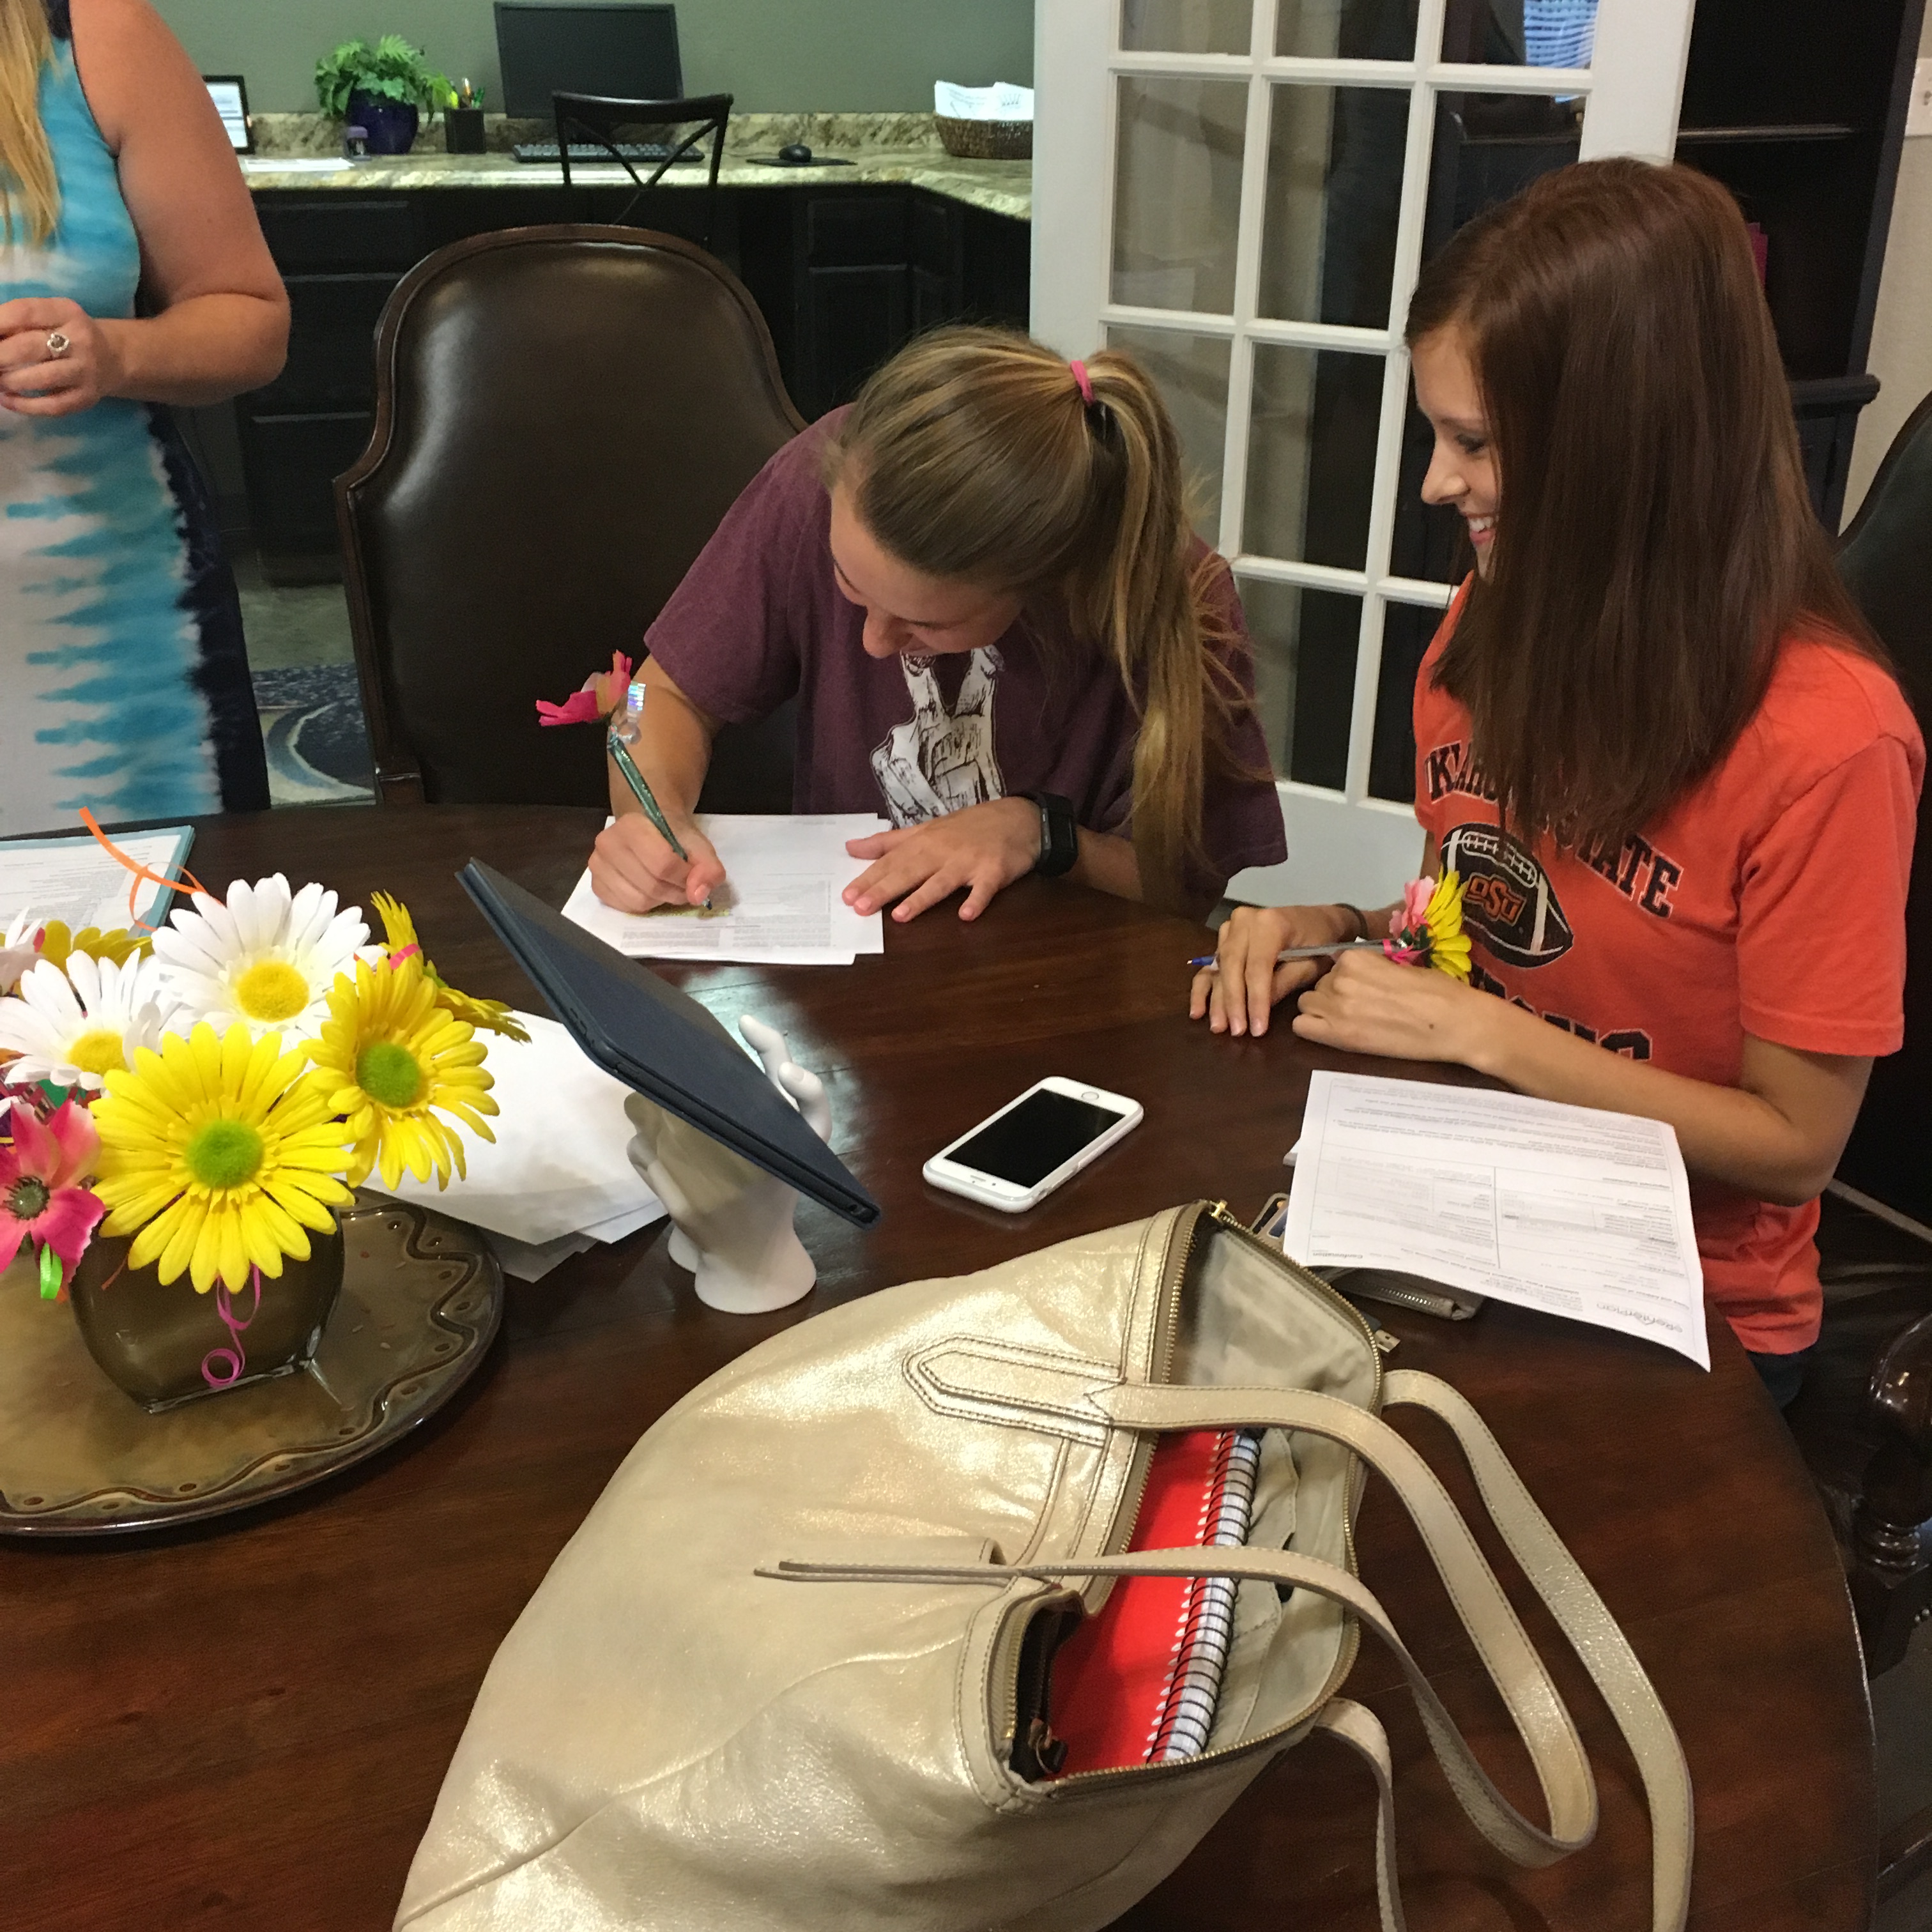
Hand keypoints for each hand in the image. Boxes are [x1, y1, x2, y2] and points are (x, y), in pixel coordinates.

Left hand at [0, 300, 121, 415]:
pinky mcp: (87, 397)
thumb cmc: (67, 334)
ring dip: (9, 381)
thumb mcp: (50, 317)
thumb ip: (19, 322)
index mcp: (66, 312)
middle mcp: (80, 340)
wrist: (113, 358)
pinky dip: (25, 405)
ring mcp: (86, 371)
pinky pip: (53, 406)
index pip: (24, 312)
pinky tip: (7, 400)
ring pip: (42, 379)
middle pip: (29, 347)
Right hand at [589, 810, 724, 912]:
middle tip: (684, 884)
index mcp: (631, 826)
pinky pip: (626, 908)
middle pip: (651, 886)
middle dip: (675, 891)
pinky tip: (650, 889)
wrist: (649, 829)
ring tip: (668, 885)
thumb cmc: (672, 835)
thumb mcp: (698, 844)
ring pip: (639, 901)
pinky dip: (645, 905)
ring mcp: (597, 866)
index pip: (663, 864)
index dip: (685, 877)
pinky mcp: (596, 885)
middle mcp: (607, 844)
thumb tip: (698, 895)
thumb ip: (707, 866)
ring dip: (661, 900)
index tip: (694, 875)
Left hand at [843, 796, 1040, 922]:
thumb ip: (889, 842)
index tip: (847, 895)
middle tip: (861, 907)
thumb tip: (851, 848)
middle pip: (909, 872)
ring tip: (901, 915)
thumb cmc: (969, 827)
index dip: (869, 878)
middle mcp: (942, 851)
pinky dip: (977, 900)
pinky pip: (985, 889)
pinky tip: (966, 915)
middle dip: (884, 889)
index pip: (891, 862)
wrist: (1018, 818)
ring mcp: (969, 861)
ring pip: (942, 881)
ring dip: (923, 898)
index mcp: (924, 842)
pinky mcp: (994, 871)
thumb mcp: (926, 830)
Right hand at [1190, 903, 1361, 1036]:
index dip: (1255, 1000)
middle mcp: (1244, 921)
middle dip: (1234, 1003)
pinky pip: (1211, 965)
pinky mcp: (1224, 940)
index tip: (1257, 1029)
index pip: (1257, 967)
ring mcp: (1230, 929)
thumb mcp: (1311, 963)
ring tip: (1218, 1027)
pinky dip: (1203, 989)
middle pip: (1233, 967)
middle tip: (1236, 1032)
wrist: (1318, 919)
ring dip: (1217, 1000)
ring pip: (1220, 968)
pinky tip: (1197, 1011)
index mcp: (1269, 923)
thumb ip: (1284, 982)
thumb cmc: (1320, 941)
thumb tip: (1258, 1009)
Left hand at [1291, 949, 1491, 1064]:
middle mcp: (1339, 978)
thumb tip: (1351, 968)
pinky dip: (1313, 1029)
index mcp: (1355, 957)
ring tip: (1350, 1021)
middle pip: (1319, 985)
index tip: (1363, 988)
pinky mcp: (1339, 1035)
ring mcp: (1336, 1007)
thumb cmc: (1437, 991)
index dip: (1346, 978)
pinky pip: (1302, 1027)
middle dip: (1334, 995)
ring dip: (1323, 1011)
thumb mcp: (1398, 964)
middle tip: (1361, 1008)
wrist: (1454, 1023)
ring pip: (1307, 1004)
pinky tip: (1335, 1033)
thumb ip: (1370, 966)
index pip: (1331, 965)